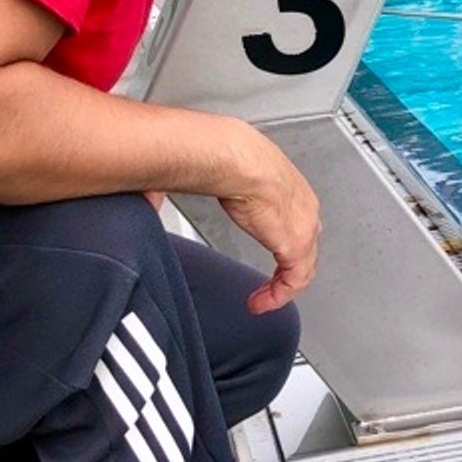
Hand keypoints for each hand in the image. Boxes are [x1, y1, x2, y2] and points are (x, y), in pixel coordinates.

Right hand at [215, 127, 320, 313]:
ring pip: (302, 269)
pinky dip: (277, 296)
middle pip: (305, 250)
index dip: (283, 246)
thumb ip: (201, 189)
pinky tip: (260, 303)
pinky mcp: (296, 245)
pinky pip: (293, 281)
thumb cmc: (229, 157)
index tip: (267, 260)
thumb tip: (155, 197)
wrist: (236, 159)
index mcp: (291, 189)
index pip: (296, 225)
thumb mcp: (222, 176)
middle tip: (267, 288)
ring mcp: (304, 228)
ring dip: (281, 288)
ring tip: (261, 301)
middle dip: (286, 272)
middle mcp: (305, 209)